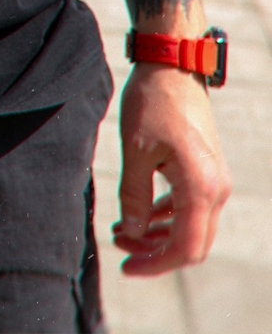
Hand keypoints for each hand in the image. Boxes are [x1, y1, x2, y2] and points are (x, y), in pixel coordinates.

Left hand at [113, 63, 230, 274]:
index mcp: (201, 187)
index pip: (185, 248)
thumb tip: (131, 234)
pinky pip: (190, 207)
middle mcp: (216, 189)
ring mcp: (214, 180)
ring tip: (120, 232)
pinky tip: (138, 216)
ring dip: (158, 235)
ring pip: (190, 226)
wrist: (172, 67)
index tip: (126, 268)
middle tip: (119, 248)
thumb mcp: (135, 150)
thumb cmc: (152, 103)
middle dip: (154, 252)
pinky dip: (166, 217)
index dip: (155, 264)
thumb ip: (134, 196)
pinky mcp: (206, 170)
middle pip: (191, 243)